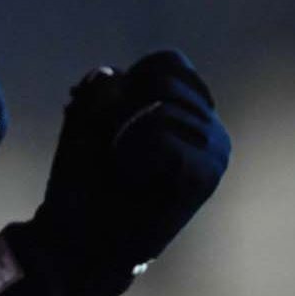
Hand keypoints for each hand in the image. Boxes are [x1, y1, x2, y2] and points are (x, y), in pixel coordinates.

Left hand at [30, 50, 229, 276]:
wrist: (80, 232)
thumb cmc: (85, 173)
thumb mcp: (85, 114)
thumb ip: (103, 83)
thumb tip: (116, 76)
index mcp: (187, 106)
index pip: (170, 62)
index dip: (131, 81)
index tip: (113, 118)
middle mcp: (208, 124)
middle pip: (164, 81)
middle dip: (121, 110)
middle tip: (116, 149)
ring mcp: (214, 150)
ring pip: (160, 110)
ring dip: (124, 137)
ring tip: (126, 168)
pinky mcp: (207, 175)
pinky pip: (163, 138)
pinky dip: (134, 155)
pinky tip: (136, 179)